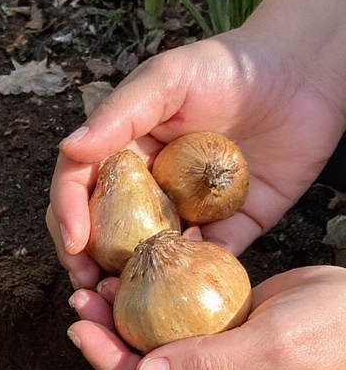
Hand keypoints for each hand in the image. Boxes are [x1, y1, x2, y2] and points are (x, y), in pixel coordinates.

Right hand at [47, 30, 345, 288]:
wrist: (303, 76)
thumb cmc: (228, 67)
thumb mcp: (167, 79)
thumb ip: (118, 114)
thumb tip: (69, 149)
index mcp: (122, 155)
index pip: (79, 190)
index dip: (67, 216)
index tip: (73, 243)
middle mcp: (146, 191)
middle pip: (102, 235)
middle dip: (86, 263)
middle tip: (88, 286)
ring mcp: (183, 216)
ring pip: (144, 260)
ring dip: (127, 284)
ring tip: (120, 302)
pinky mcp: (226, 233)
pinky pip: (201, 265)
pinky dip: (186, 280)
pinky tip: (180, 286)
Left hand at [67, 265, 345, 369]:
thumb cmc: (342, 328)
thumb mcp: (276, 344)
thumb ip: (208, 364)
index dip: (110, 364)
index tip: (80, 329)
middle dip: (111, 343)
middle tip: (82, 302)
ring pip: (165, 354)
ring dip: (130, 324)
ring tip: (102, 289)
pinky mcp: (240, 344)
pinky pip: (189, 332)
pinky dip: (161, 309)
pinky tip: (144, 282)